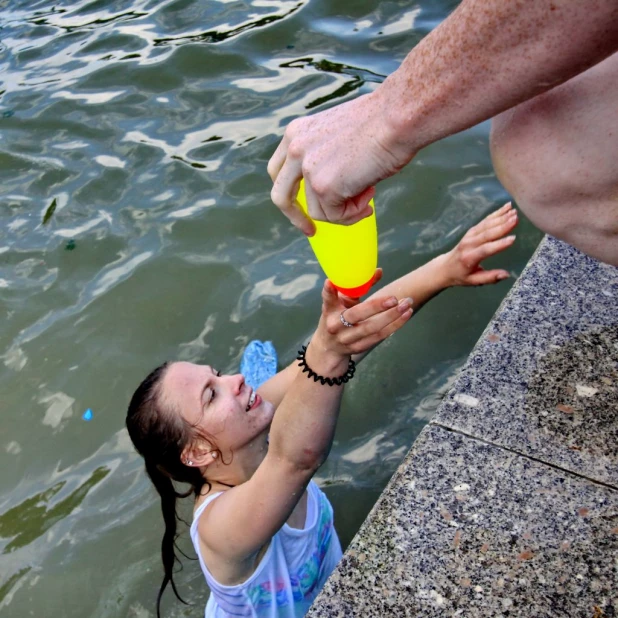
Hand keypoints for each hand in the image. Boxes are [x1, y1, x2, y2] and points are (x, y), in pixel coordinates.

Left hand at [267, 92, 414, 234]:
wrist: (397, 117)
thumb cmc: (380, 122)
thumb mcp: (337, 137)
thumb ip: (323, 158)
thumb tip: (332, 187)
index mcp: (296, 133)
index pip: (278, 170)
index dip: (288, 192)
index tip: (300, 207)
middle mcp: (295, 149)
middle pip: (281, 196)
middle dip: (296, 217)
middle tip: (310, 230)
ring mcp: (308, 169)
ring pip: (317, 212)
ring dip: (344, 210)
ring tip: (368, 193)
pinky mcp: (324, 187)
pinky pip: (335, 217)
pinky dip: (354, 213)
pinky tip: (370, 194)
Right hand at [313, 276, 412, 358]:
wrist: (328, 348)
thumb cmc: (336, 318)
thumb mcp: (340, 304)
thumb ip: (356, 288)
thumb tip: (379, 271)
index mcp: (329, 311)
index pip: (328, 300)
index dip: (329, 291)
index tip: (330, 282)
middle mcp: (335, 325)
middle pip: (356, 315)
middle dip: (376, 307)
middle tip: (394, 299)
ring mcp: (347, 339)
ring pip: (372, 328)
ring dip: (392, 316)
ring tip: (407, 304)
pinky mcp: (359, 347)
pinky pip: (379, 336)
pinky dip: (394, 325)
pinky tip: (406, 315)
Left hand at [441, 202, 517, 286]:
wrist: (444, 267)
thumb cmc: (460, 276)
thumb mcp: (474, 281)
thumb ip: (490, 278)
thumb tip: (506, 275)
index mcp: (469, 258)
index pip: (485, 250)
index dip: (499, 244)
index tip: (513, 239)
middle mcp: (468, 244)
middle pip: (486, 234)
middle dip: (502, 226)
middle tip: (516, 219)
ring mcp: (469, 236)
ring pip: (486, 224)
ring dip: (501, 217)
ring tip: (514, 212)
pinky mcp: (471, 231)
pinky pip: (484, 221)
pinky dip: (496, 213)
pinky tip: (506, 207)